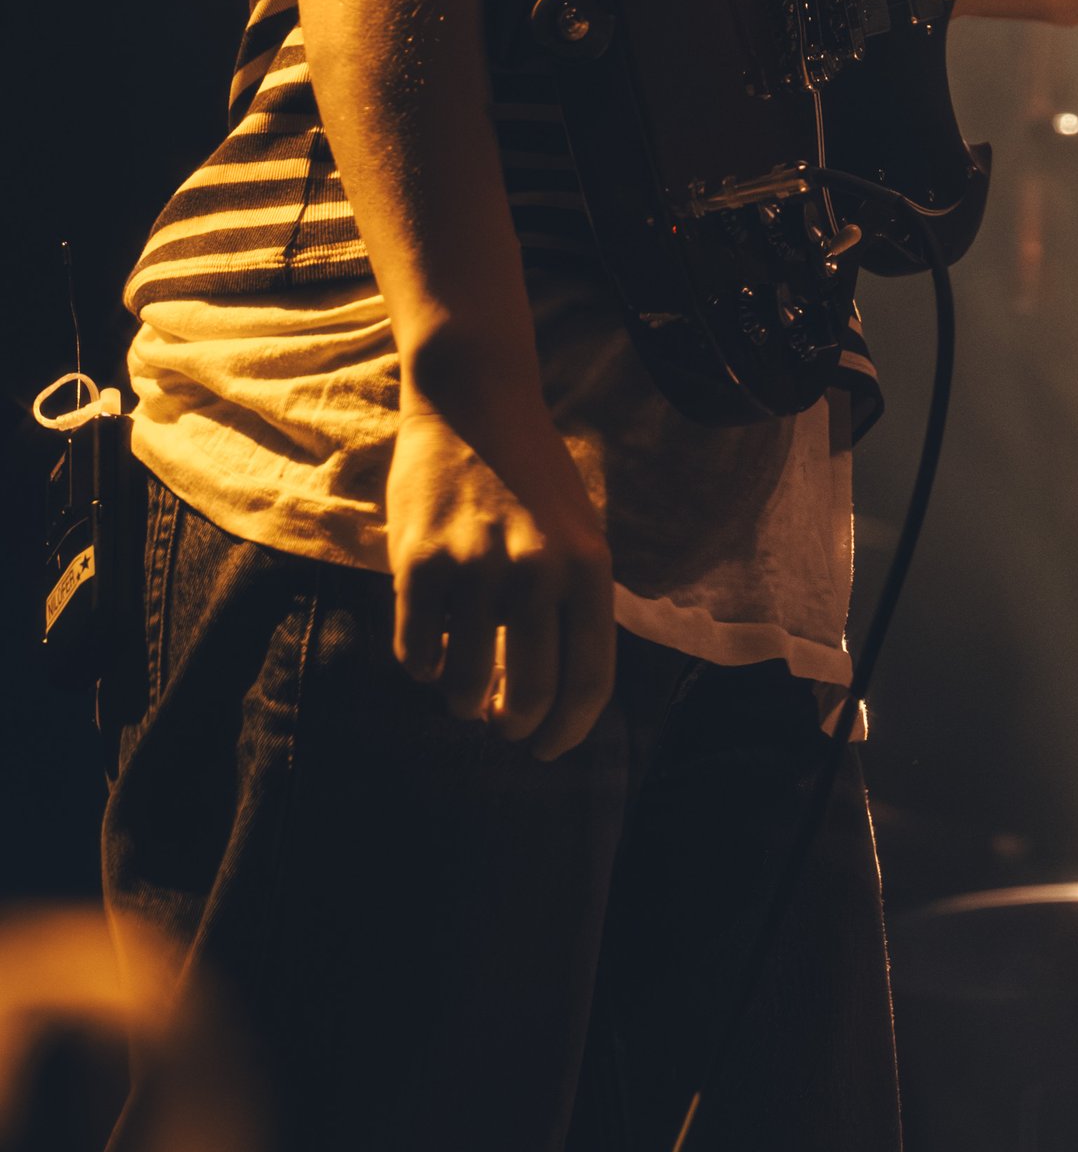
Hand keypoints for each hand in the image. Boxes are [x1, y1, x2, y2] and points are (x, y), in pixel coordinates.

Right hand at [384, 387, 615, 757]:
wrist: (475, 404)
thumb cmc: (532, 478)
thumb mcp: (578, 535)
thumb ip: (572, 606)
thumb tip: (551, 695)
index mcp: (589, 568)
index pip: (589, 679)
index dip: (568, 729)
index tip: (547, 747)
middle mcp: (539, 571)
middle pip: (529, 695)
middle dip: (513, 725)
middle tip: (501, 724)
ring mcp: (477, 567)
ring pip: (461, 686)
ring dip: (459, 701)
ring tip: (460, 686)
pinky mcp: (419, 561)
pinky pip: (415, 652)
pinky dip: (420, 666)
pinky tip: (428, 650)